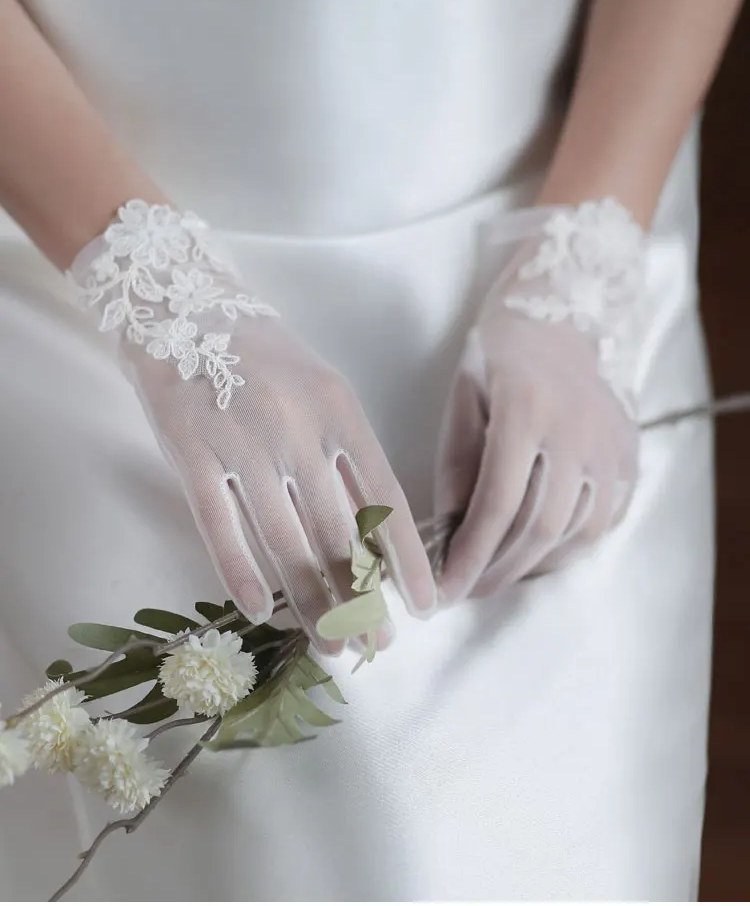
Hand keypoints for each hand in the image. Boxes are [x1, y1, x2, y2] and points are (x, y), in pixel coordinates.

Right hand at [70, 201, 434, 649]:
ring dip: (309, 602)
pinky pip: (218, 526)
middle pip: (337, 534)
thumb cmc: (265, 358)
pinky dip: (239, 573)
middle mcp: (296, 428)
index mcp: (339, 411)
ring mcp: (241, 441)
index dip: (408, 559)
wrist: (183, 307)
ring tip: (329, 644)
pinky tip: (256, 611)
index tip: (425, 606)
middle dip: (362, 599)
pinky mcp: (190, 451)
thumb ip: (349, 456)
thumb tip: (382, 536)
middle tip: (377, 647)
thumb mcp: (324, 391)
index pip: (386, 501)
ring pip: (282, 541)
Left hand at [434, 199, 644, 602]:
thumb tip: (450, 535)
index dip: (469, 555)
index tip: (445, 590)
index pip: (496, 503)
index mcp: (525, 409)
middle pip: (537, 527)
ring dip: (531, 566)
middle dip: (497, 570)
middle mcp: (576, 431)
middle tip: (466, 591)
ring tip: (496, 575)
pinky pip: (602, 522)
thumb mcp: (462, 398)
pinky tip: (535, 554)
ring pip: (574, 533)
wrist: (563, 320)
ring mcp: (610, 445)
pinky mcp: (629, 457)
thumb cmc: (497, 356)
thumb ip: (456, 465)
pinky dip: (566, 549)